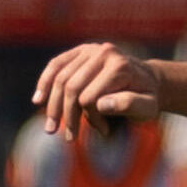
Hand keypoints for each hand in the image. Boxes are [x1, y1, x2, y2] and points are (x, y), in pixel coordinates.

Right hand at [34, 42, 161, 141]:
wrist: (149, 80)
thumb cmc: (146, 97)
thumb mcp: (147, 107)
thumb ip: (128, 105)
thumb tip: (101, 104)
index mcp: (120, 66)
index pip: (90, 97)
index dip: (91, 118)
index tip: (105, 131)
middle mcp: (103, 52)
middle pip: (71, 88)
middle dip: (67, 115)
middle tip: (69, 138)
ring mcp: (90, 49)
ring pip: (60, 80)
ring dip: (53, 107)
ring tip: (51, 129)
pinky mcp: (80, 51)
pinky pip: (55, 65)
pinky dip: (44, 83)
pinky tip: (38, 100)